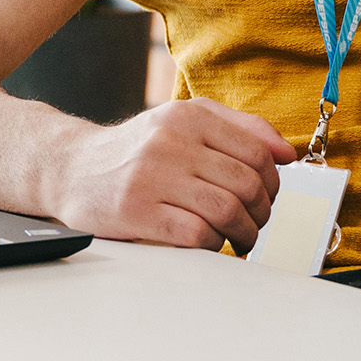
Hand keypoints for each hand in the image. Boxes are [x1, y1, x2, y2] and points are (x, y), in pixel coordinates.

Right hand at [51, 98, 296, 254]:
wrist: (73, 167)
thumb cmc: (139, 149)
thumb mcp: (185, 121)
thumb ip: (239, 128)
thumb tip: (287, 153)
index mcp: (189, 116)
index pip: (256, 151)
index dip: (273, 181)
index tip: (267, 196)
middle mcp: (172, 141)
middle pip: (246, 184)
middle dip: (261, 212)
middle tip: (255, 223)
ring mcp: (153, 176)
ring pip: (226, 211)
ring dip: (243, 234)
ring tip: (239, 239)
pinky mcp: (137, 211)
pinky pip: (196, 234)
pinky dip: (213, 245)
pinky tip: (210, 243)